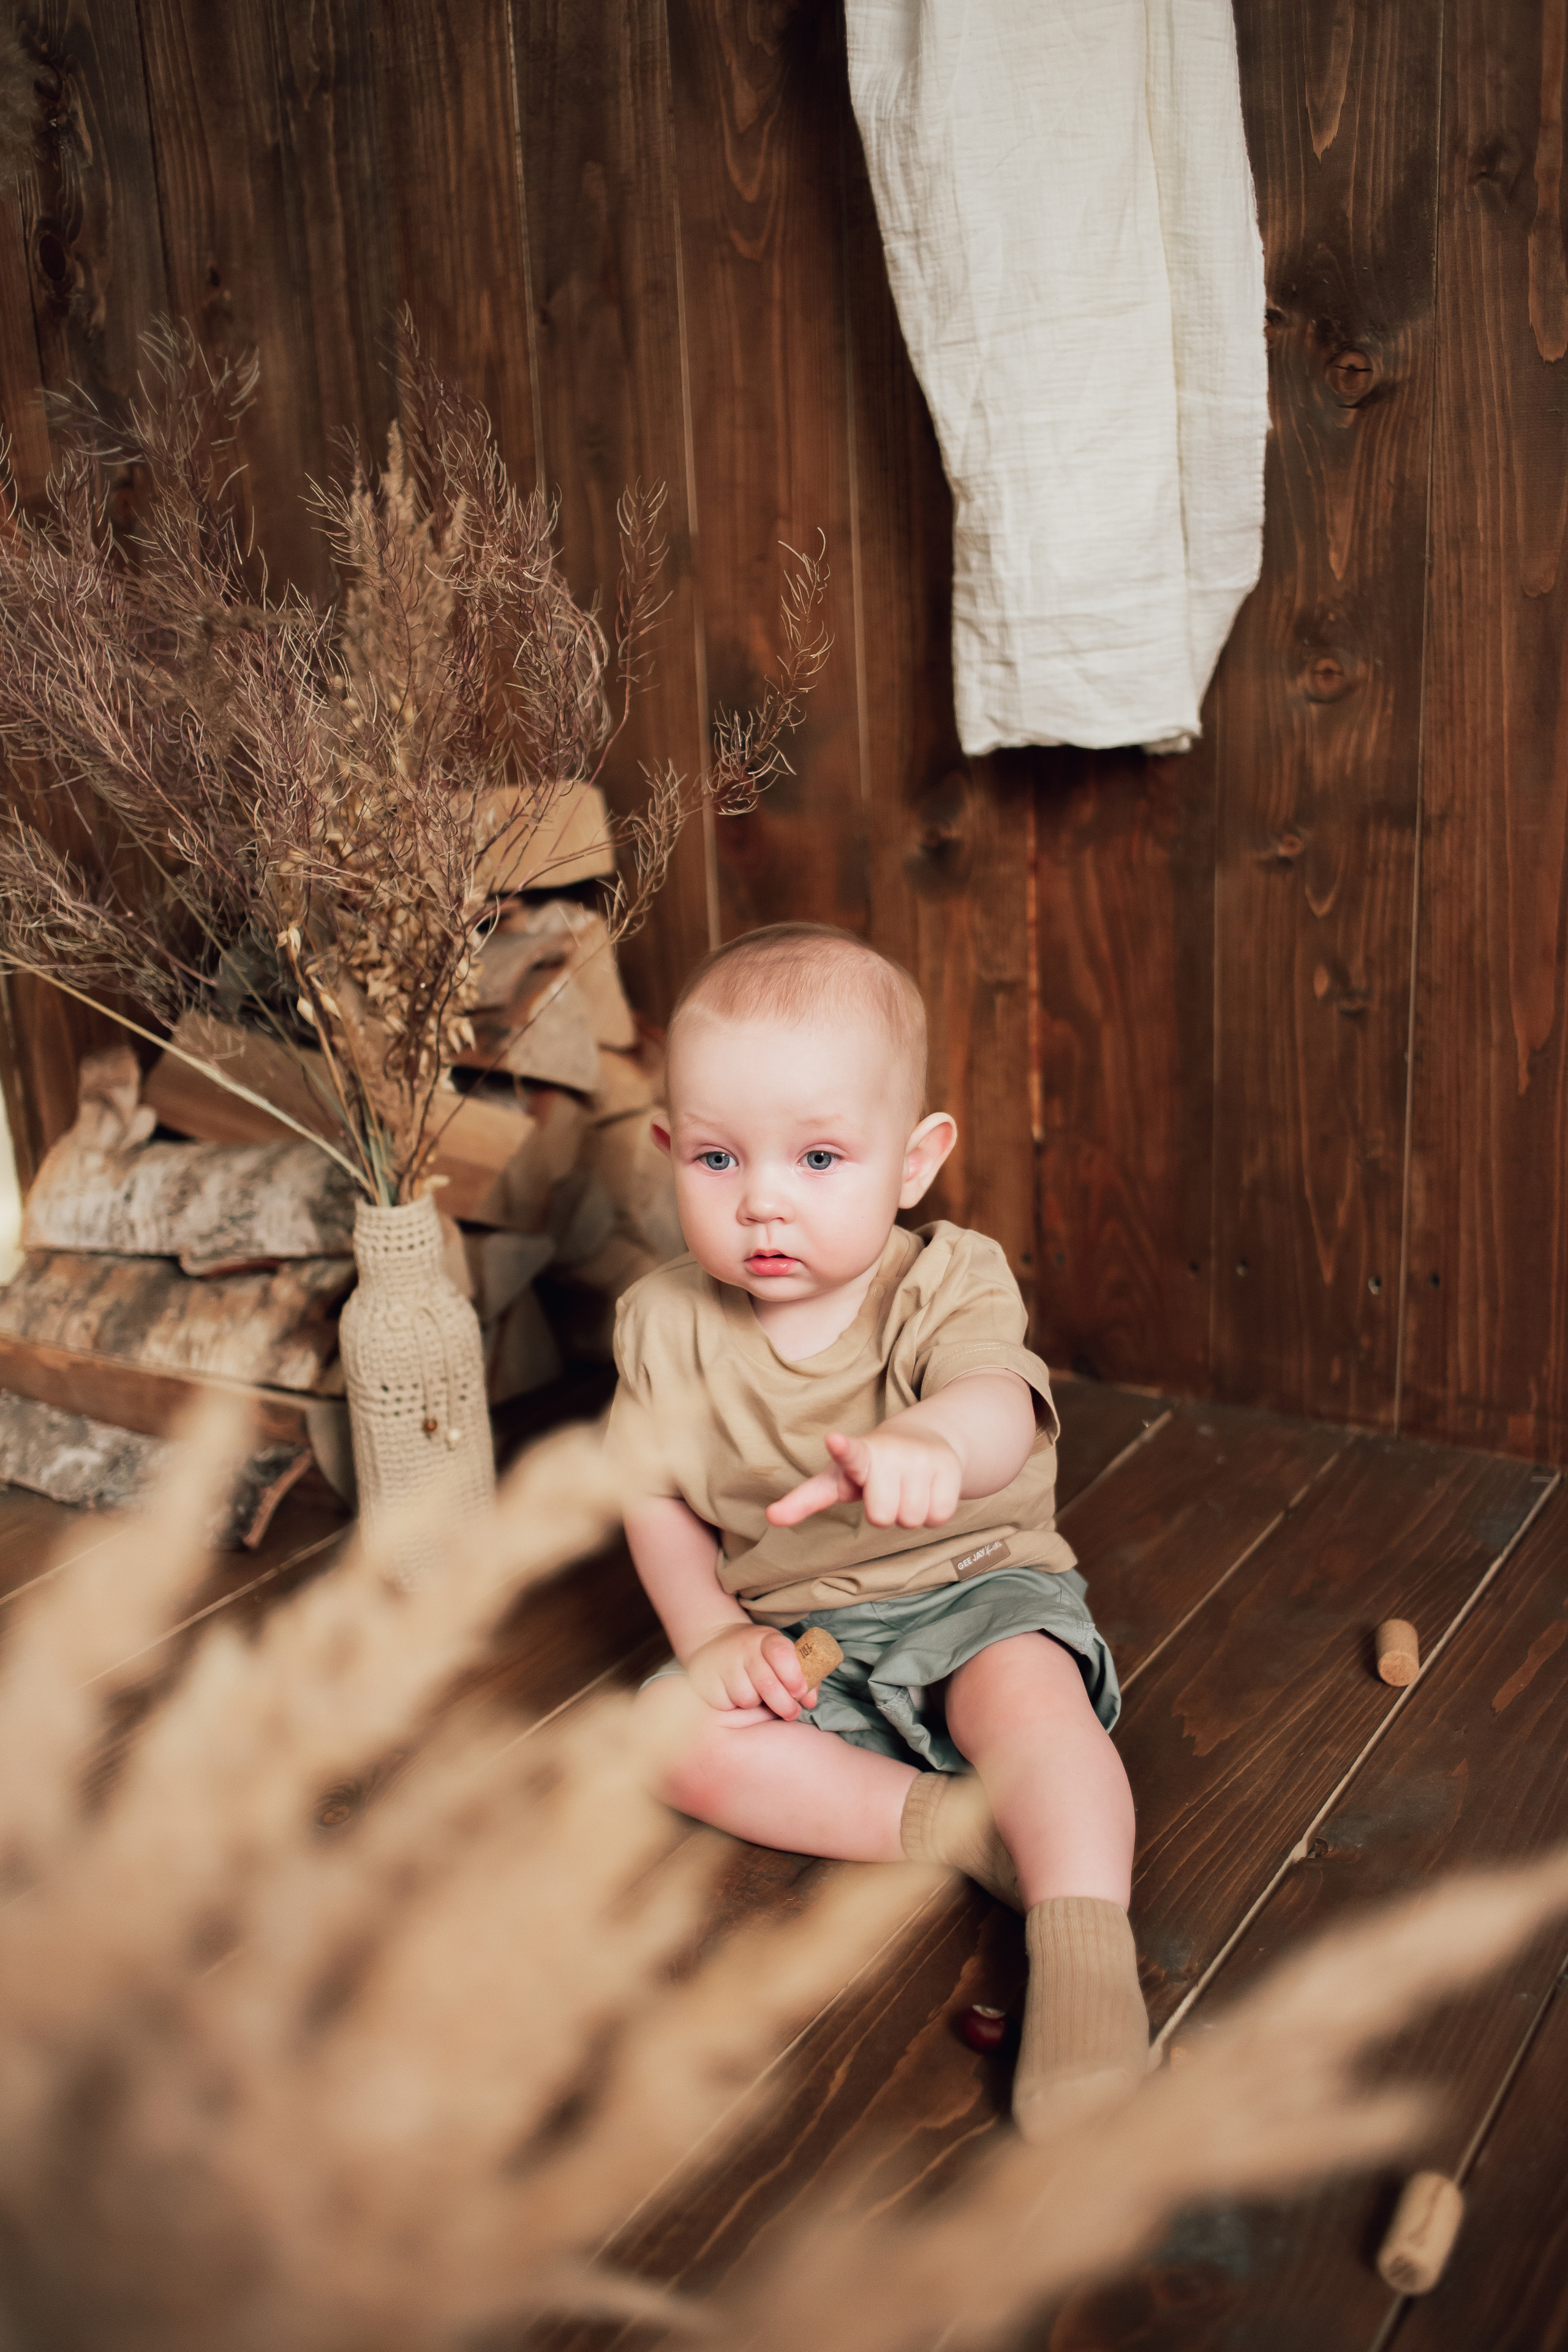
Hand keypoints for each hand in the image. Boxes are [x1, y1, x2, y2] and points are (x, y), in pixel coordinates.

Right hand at [683, 1623, 816, 1719]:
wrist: (714, 1643)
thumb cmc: (757, 1655)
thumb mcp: (780, 1656)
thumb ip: (801, 1677)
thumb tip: (810, 1702)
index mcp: (766, 1639)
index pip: (780, 1653)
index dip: (793, 1675)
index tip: (800, 1692)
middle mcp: (744, 1648)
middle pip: (767, 1683)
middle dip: (784, 1704)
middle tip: (792, 1712)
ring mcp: (725, 1664)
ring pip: (749, 1698)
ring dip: (758, 1704)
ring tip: (757, 1694)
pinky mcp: (709, 1681)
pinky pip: (731, 1703)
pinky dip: (739, 1706)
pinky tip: (738, 1694)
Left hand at [768, 1426, 963, 1530]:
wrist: (926, 1440)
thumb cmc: (871, 1467)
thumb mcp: (837, 1480)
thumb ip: (804, 1499)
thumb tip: (770, 1518)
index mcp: (859, 1454)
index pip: (848, 1454)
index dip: (841, 1449)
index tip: (832, 1439)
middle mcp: (891, 1452)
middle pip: (882, 1517)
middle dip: (883, 1513)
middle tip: (886, 1493)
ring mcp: (922, 1459)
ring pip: (912, 1520)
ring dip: (908, 1514)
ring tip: (906, 1490)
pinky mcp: (949, 1468)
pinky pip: (939, 1516)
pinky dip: (933, 1513)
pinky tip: (928, 1492)